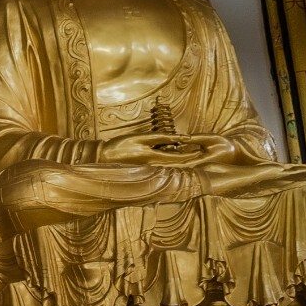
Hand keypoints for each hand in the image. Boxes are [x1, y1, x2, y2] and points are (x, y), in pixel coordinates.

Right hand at [101, 132, 215, 163]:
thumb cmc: (120, 146)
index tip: (202, 150)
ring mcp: (149, 168)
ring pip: (171, 165)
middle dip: (190, 160)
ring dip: (182, 162)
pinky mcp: (145, 168)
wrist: (103, 157)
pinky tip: (175, 159)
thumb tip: (178, 138)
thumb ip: (161, 137)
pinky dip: (171, 163)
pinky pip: (162, 166)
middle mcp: (154, 165)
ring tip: (194, 157)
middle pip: (177, 163)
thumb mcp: (141, 138)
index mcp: (154, 157)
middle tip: (203, 155)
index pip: (179, 156)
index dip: (191, 153)